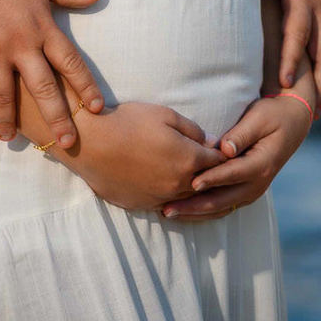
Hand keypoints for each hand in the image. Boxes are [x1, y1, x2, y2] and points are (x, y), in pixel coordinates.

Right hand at [0, 0, 103, 147]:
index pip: (71, 62)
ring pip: (3, 95)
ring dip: (6, 119)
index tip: (97, 108)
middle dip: (58, 119)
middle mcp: (20, 43)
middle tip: (67, 145)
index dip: (85, 86)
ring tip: (7, 137)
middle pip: (44, 89)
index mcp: (42, 26)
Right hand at [61, 102, 223, 211]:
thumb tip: (211, 141)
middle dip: (214, 176)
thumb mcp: (165, 114)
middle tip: (219, 170)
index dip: (223, 156)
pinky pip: (167, 205)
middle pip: (207, 185)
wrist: (93, 144)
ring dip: (194, 190)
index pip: (218, 162)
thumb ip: (193, 129)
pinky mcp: (144, 206)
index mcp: (188, 160)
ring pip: (188, 199)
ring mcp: (161, 199)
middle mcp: (179, 185)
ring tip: (196, 181)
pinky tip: (170, 188)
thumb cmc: (129, 123)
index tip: (228, 152)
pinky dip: (173, 197)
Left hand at [161, 89, 312, 221]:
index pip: (233, 174)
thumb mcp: (259, 118)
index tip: (191, 183)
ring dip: (195, 212)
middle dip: (194, 206)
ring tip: (168, 213)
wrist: (293, 124)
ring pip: (220, 208)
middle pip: (222, 200)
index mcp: (261, 165)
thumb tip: (225, 149)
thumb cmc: (273, 115)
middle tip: (167, 208)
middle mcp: (257, 184)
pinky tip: (184, 211)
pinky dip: (203, 211)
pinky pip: (223, 206)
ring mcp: (251, 191)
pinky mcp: (245, 192)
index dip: (212, 179)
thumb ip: (241, 134)